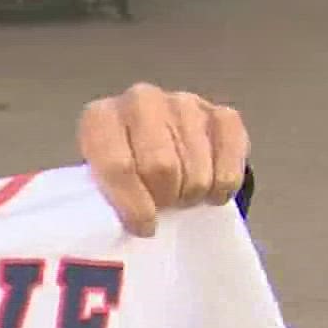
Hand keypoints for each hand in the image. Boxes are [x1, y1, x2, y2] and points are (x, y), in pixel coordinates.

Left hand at [78, 82, 250, 236]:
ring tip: (179, 195)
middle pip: (161, 167)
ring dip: (190, 196)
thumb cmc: (123, 171)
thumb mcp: (99, 181)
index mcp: (100, 117)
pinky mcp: (222, 115)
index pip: (117, 165)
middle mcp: (141, 101)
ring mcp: (184, 104)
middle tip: (162, 206)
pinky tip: (208, 190)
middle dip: (163, 198)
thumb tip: (120, 226)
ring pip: (196, 173)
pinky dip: (220, 189)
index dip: (132, 205)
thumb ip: (103, 198)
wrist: (158, 146)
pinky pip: (228, 168)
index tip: (143, 227)